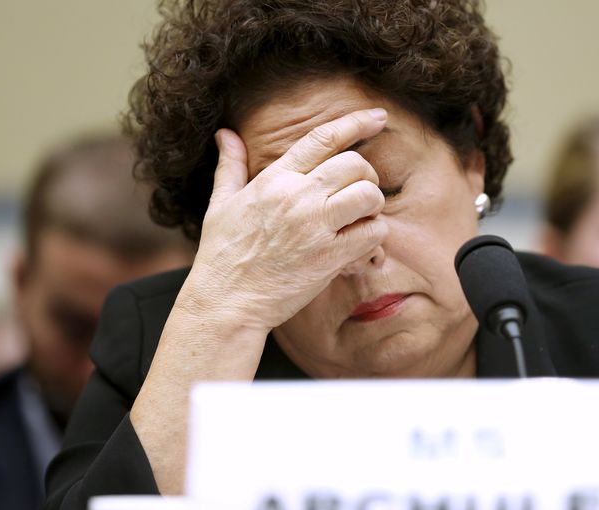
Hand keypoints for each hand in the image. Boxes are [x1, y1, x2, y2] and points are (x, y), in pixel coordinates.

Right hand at [183, 108, 388, 331]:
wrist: (227, 303)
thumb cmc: (222, 256)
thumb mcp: (220, 204)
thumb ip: (230, 166)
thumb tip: (225, 134)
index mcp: (274, 179)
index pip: (323, 138)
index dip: (356, 122)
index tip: (378, 117)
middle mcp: (297, 196)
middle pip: (355, 164)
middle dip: (366, 175)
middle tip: (357, 194)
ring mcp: (315, 226)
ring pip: (370, 195)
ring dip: (372, 206)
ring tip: (359, 220)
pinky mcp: (330, 257)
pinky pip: (374, 233)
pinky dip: (375, 238)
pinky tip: (360, 247)